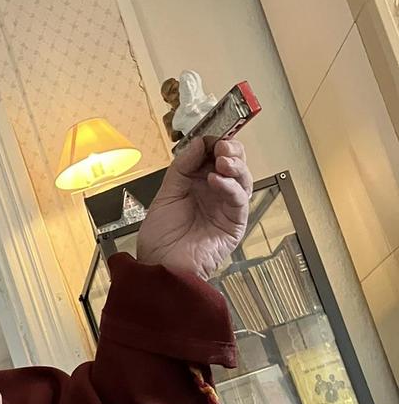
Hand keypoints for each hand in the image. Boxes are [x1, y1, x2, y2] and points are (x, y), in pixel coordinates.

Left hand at [136, 138, 252, 279]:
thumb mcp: (166, 194)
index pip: (215, 157)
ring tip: (221, 160)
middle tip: (222, 146)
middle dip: (231, 151)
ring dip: (235, 165)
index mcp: (198, 185)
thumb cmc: (160, 239)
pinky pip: (239, 201)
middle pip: (235, 165)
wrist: (160, 266)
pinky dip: (230, 187)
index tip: (210, 136)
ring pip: (243, 179)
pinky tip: (215, 181)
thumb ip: (182, 168)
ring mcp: (226, 209)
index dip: (215, 144)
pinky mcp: (234, 224)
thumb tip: (198, 143)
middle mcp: (215, 195)